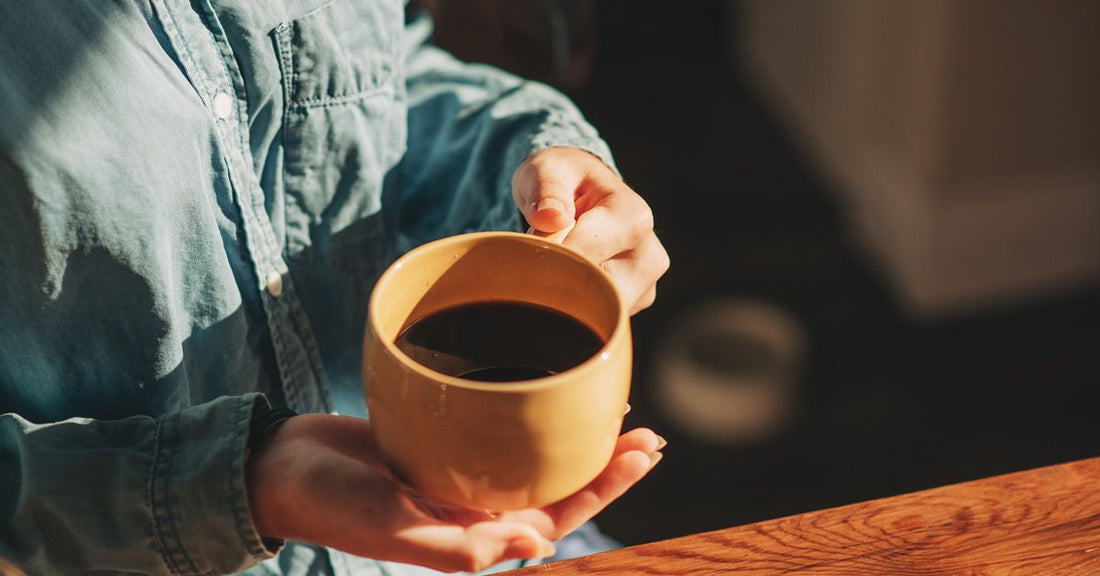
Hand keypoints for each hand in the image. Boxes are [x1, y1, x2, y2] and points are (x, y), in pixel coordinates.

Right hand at [247, 414, 663, 572]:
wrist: (280, 467)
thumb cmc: (329, 503)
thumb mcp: (389, 527)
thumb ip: (456, 546)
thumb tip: (533, 545)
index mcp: (474, 536)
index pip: (556, 516)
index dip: (603, 488)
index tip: (642, 453)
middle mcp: (475, 508)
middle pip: (555, 487)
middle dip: (605, 465)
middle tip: (648, 433)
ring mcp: (459, 476)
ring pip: (531, 459)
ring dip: (572, 439)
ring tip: (614, 409)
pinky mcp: (441, 444)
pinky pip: (496, 432)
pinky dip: (527, 413)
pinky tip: (545, 390)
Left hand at [513, 148, 669, 314]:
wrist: (582, 196)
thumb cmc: (564, 180)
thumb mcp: (549, 170)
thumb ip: (547, 188)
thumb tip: (550, 218)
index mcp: (635, 217)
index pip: (587, 252)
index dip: (550, 253)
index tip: (528, 246)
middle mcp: (649, 255)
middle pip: (596, 289)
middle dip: (559, 279)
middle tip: (537, 259)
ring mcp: (645, 285)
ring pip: (597, 310)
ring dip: (566, 293)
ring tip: (557, 262)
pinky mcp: (633, 303)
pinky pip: (598, 318)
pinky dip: (576, 305)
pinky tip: (569, 279)